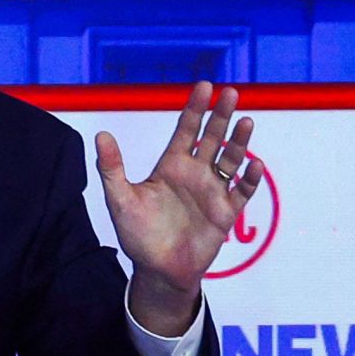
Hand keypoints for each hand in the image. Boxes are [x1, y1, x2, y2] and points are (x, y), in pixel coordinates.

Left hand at [95, 81, 263, 335]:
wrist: (157, 269)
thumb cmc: (137, 234)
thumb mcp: (120, 199)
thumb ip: (112, 168)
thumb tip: (101, 134)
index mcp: (171, 166)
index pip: (185, 130)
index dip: (195, 108)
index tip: (204, 86)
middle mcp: (194, 174)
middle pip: (212, 138)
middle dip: (221, 116)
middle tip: (232, 92)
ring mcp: (212, 191)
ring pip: (230, 160)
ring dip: (240, 142)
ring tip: (246, 121)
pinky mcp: (225, 213)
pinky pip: (241, 191)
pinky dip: (249, 178)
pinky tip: (253, 164)